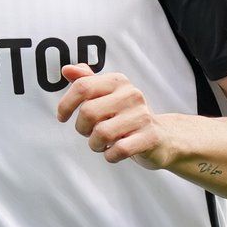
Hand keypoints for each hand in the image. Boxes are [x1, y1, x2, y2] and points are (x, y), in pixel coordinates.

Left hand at [54, 64, 177, 167]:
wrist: (164, 137)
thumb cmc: (127, 117)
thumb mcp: (107, 96)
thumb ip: (86, 81)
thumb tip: (66, 70)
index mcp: (118, 81)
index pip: (82, 86)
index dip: (65, 104)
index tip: (62, 117)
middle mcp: (131, 94)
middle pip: (88, 112)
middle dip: (82, 129)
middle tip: (90, 133)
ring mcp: (142, 116)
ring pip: (101, 133)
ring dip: (95, 145)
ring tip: (103, 144)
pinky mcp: (149, 137)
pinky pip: (118, 150)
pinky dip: (110, 156)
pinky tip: (114, 152)